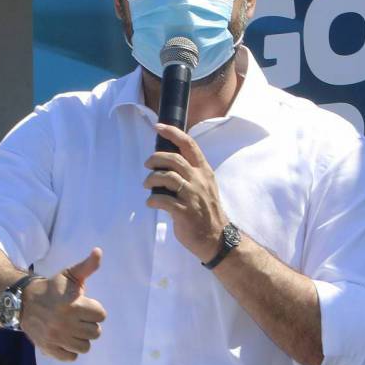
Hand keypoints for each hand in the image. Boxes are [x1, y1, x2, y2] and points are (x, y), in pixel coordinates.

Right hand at [19, 248, 106, 361]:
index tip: (84, 305)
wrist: (24, 302)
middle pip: (96, 332)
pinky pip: (71, 357)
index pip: (101, 315)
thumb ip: (87, 266)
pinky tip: (66, 339)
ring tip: (73, 329)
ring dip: (81, 338)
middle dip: (89, 323)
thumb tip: (98, 251)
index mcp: (73, 305)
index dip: (94, 309)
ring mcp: (56, 338)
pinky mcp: (49, 349)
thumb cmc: (52, 288)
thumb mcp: (69, 274)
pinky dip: (71, 350)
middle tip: (78, 317)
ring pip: (85, 347)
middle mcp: (65, 323)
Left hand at [144, 124, 228, 262]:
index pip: (189, 145)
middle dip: (155, 159)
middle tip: (148, 165)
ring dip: (151, 179)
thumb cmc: (206, 210)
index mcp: (204, 171)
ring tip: (147, 185)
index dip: (172, 133)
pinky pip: (162, 200)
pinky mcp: (184, 212)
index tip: (158, 126)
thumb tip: (167, 161)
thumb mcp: (205, 186)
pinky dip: (152, 200)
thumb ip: (191, 173)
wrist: (217, 238)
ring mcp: (192, 196)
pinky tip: (152, 203)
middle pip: (173, 159)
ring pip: (166, 177)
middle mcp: (199, 180)